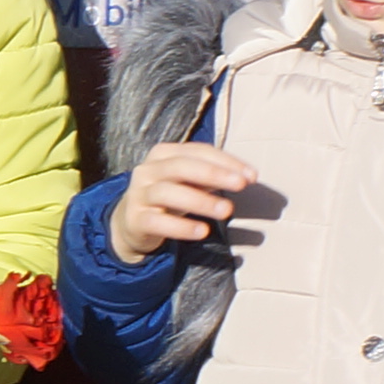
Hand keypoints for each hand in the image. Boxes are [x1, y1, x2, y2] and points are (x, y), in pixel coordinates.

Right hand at [109, 142, 257, 264]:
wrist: (132, 221)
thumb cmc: (170, 196)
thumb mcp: (189, 181)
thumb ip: (214, 176)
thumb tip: (247, 177)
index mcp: (163, 154)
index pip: (197, 151)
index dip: (226, 161)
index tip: (252, 176)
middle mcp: (147, 170)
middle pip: (180, 167)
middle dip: (213, 174)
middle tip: (241, 185)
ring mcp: (139, 195)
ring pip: (168, 193)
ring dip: (200, 201)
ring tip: (227, 210)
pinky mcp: (135, 220)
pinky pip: (158, 222)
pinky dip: (181, 227)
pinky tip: (203, 231)